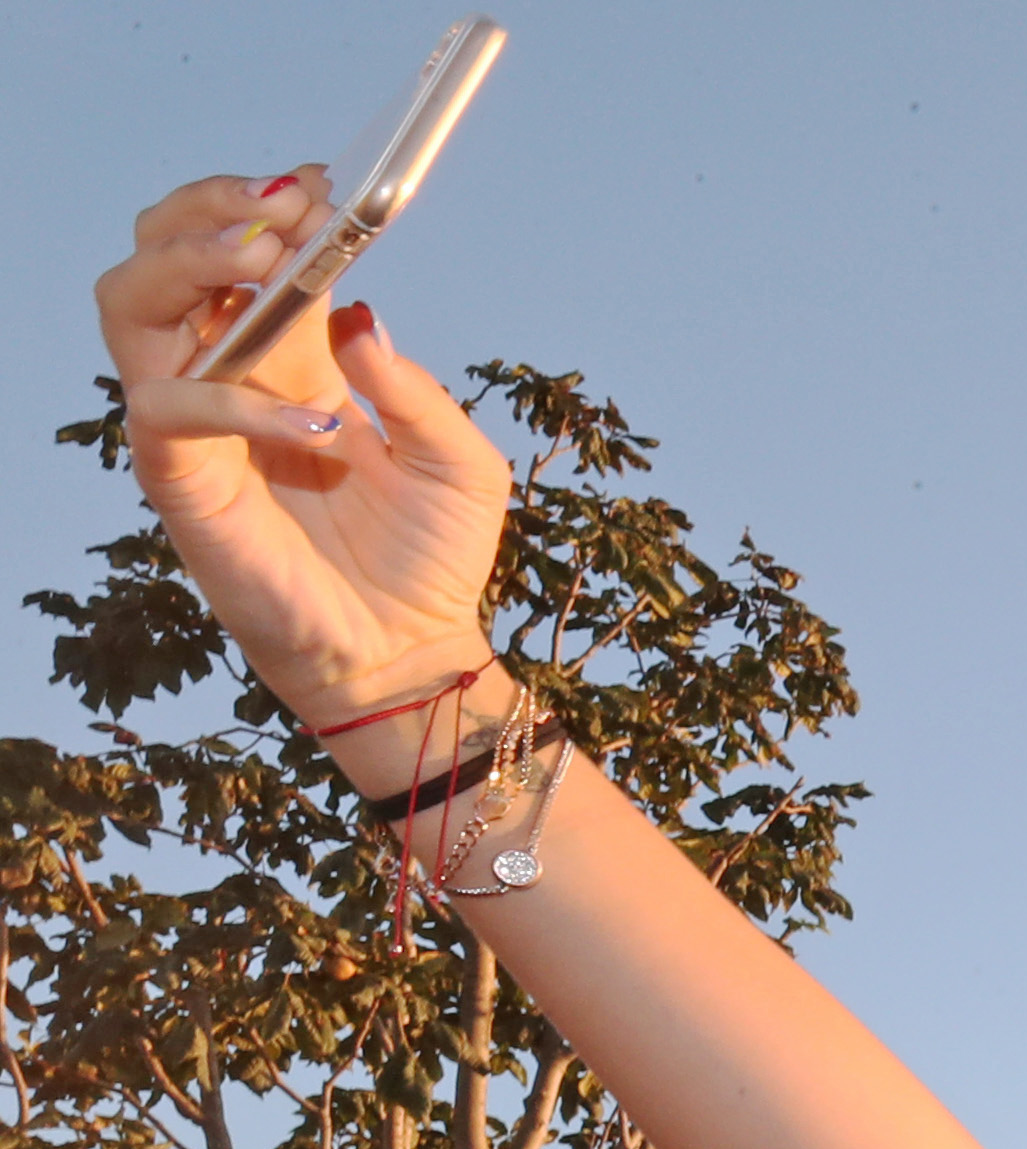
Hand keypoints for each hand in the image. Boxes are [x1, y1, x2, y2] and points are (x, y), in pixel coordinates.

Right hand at [90, 170, 516, 738]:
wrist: (411, 651)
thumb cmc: (431, 557)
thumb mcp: (459, 460)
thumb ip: (411, 384)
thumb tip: (357, 311)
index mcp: (295, 358)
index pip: (247, 252)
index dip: (271, 209)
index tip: (323, 183)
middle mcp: (232, 375)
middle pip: (163, 253)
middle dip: (211, 211)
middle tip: (282, 206)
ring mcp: (196, 422)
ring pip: (130, 303)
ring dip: (186, 263)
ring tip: (265, 257)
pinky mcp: (179, 477)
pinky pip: (169, 406)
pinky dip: (235, 399)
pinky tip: (318, 425)